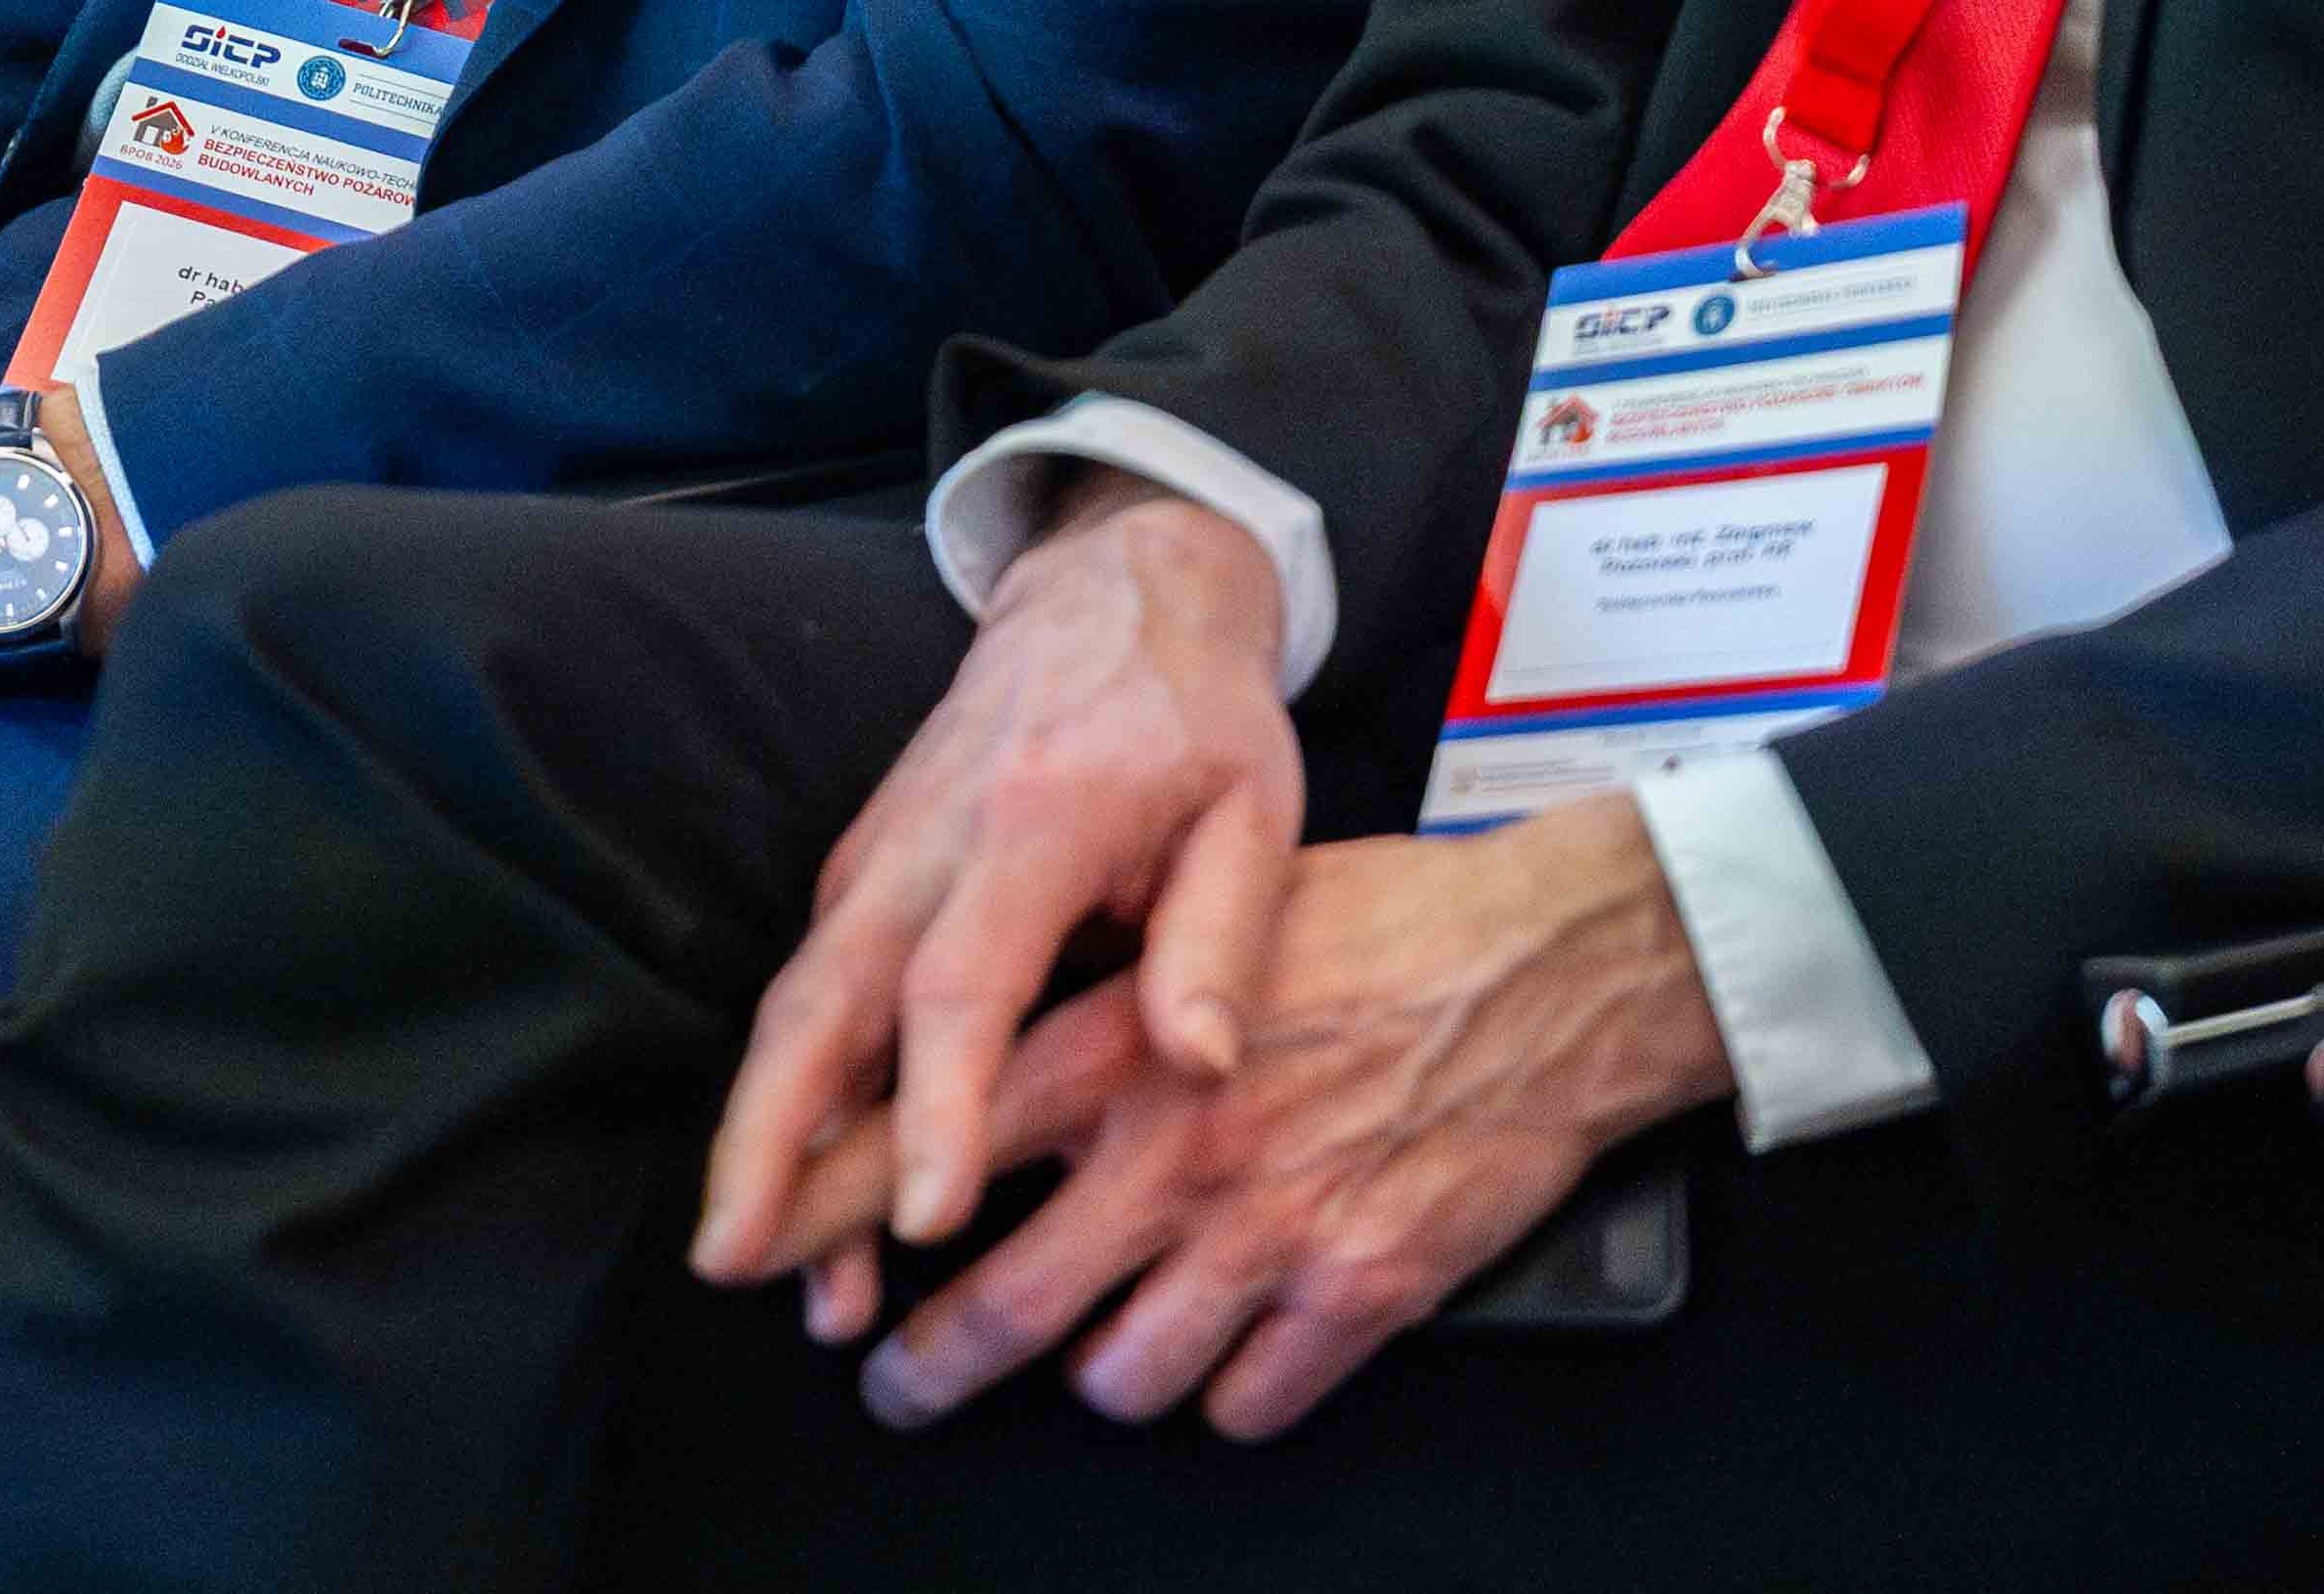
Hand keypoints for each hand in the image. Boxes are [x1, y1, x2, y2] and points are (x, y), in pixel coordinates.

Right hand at [695, 483, 1305, 1309]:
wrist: (1116, 592)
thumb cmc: (1195, 716)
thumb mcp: (1253, 807)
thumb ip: (1224, 939)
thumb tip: (1202, 1070)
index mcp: (1033, 821)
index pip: (961, 982)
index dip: (939, 1105)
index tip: (928, 1220)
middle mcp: (925, 843)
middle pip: (820, 1000)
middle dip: (768, 1137)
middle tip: (738, 1262)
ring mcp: (878, 855)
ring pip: (795, 1004)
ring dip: (765, 1134)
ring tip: (760, 1268)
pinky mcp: (862, 874)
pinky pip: (812, 994)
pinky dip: (791, 1094)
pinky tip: (806, 1198)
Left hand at [729, 805, 1728, 1441]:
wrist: (1551, 965)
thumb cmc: (1385, 923)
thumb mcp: (1209, 921)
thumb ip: (1104, 1002)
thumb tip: (997, 1059)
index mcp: (1122, 1044)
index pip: (929, 1141)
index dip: (833, 1211)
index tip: (773, 1254)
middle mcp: (1177, 1150)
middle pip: (1003, 1306)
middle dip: (927, 1363)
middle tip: (895, 1380)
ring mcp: (1267, 1233)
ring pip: (1118, 1377)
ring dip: (1087, 1379)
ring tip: (1074, 1366)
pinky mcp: (1357, 1293)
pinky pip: (1245, 1402)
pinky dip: (1219, 1394)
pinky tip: (1219, 1360)